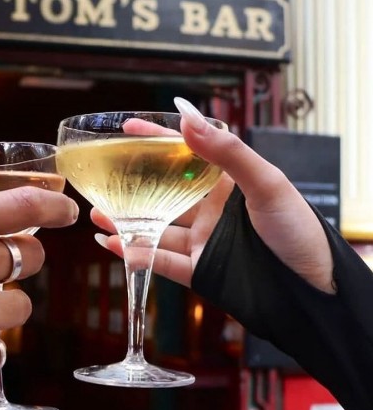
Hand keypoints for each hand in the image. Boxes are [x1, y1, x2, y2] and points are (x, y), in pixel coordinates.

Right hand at [92, 98, 333, 293]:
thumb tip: (188, 120)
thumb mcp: (267, 184)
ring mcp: (204, 241)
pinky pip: (162, 262)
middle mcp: (211, 210)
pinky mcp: (200, 270)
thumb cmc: (298, 230)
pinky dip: (137, 255)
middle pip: (164, 193)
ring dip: (127, 222)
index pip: (186, 154)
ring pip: (157, 229)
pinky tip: (113, 245)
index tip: (129, 127)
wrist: (311, 289)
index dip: (158, 139)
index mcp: (228, 184)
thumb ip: (228, 153)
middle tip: (104, 177)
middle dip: (132, 185)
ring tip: (98, 213)